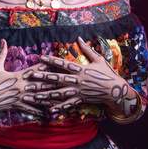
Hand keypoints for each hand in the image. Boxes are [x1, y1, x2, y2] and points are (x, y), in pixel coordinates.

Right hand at [0, 39, 57, 120]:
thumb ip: (1, 54)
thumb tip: (3, 40)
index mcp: (17, 76)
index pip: (34, 70)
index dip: (44, 65)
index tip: (54, 62)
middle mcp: (21, 87)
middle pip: (40, 84)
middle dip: (53, 82)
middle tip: (65, 80)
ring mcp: (21, 97)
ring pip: (39, 98)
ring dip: (50, 97)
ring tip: (61, 97)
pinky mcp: (18, 105)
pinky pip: (31, 108)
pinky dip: (39, 110)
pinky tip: (47, 112)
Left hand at [23, 36, 137, 116]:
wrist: (116, 91)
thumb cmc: (108, 73)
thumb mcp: (99, 59)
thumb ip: (87, 49)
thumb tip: (79, 38)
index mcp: (80, 70)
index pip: (62, 64)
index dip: (51, 60)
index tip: (41, 57)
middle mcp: (77, 81)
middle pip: (57, 79)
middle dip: (43, 77)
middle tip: (31, 75)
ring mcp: (78, 92)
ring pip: (59, 94)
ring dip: (46, 94)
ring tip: (34, 95)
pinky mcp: (80, 100)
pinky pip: (68, 105)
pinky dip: (59, 108)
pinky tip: (49, 110)